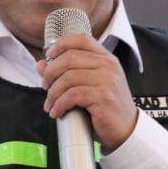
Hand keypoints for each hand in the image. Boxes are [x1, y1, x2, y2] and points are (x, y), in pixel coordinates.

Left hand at [38, 33, 138, 151]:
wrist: (126, 129)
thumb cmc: (106, 107)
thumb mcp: (89, 85)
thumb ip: (67, 72)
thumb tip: (41, 64)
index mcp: (107, 58)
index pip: (82, 39)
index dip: (61, 44)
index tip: (49, 55)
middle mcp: (109, 66)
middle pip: (70, 58)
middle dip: (51, 73)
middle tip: (45, 86)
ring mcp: (108, 80)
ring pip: (68, 78)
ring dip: (53, 93)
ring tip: (50, 104)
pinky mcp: (103, 97)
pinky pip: (72, 96)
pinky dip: (59, 104)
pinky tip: (57, 112)